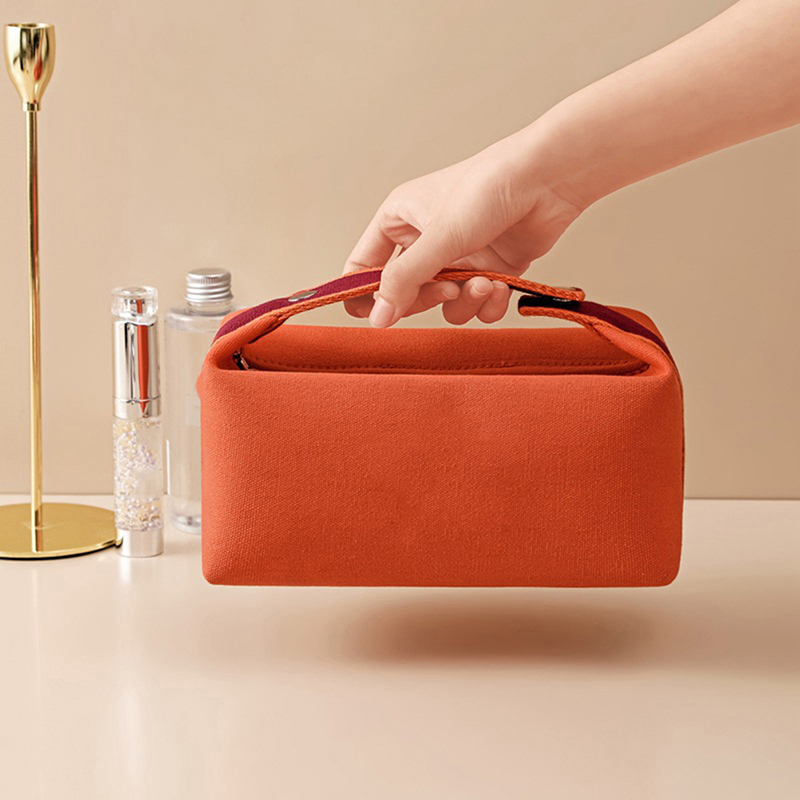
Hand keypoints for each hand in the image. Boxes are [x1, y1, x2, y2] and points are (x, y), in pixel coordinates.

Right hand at [342, 131, 583, 326]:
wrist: (549, 179)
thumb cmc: (489, 188)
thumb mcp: (439, 236)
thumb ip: (404, 280)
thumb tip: (376, 318)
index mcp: (398, 221)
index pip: (362, 266)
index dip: (363, 294)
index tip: (374, 317)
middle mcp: (424, 242)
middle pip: (404, 294)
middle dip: (427, 299)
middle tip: (446, 289)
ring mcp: (457, 259)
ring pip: (443, 305)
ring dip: (464, 302)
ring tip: (484, 283)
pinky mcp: (488, 271)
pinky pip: (475, 305)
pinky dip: (488, 304)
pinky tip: (501, 287)